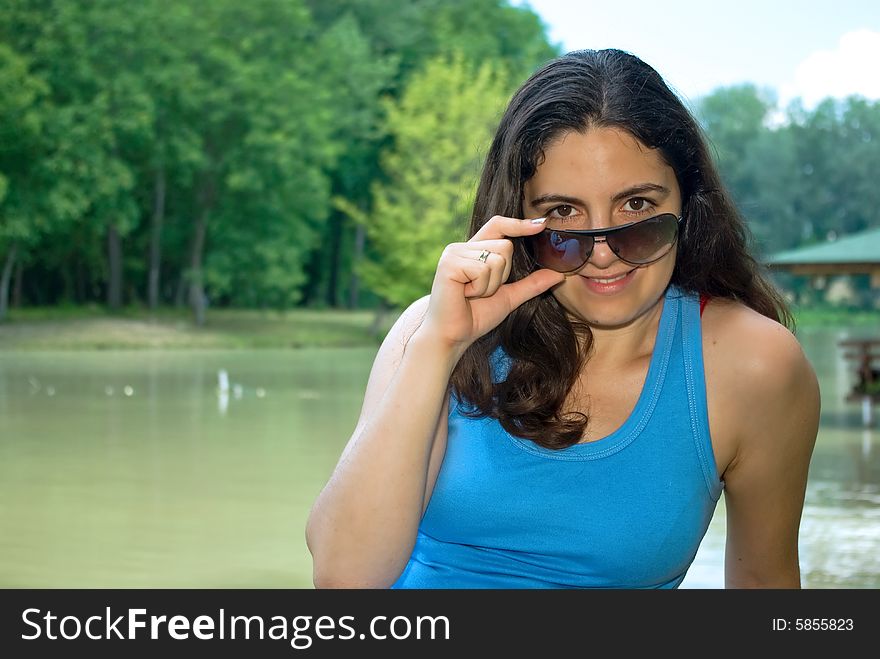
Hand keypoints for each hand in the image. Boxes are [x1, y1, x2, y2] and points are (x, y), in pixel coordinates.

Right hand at [416, 215, 564, 356]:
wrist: (453, 337)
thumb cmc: (475, 317)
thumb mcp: (509, 297)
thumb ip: (531, 284)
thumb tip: (559, 274)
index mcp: (474, 250)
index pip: (499, 226)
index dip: (520, 224)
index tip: (542, 224)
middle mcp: (461, 247)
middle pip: (505, 246)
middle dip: (502, 275)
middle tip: (481, 292)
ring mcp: (454, 253)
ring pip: (497, 259)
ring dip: (491, 285)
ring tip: (472, 295)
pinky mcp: (449, 263)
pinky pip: (483, 270)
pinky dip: (481, 288)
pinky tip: (465, 295)